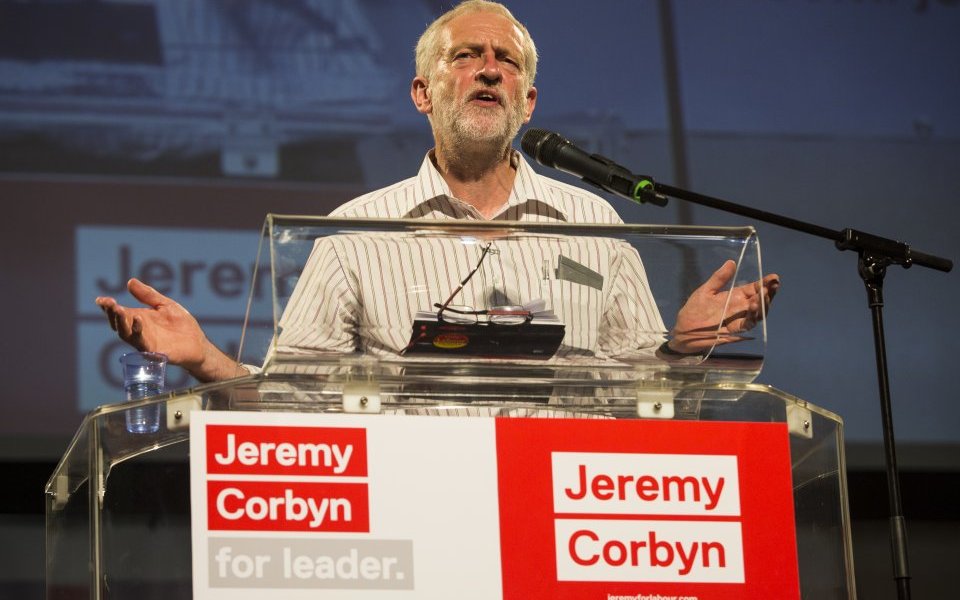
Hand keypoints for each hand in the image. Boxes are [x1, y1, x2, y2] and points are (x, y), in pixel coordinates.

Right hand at [96, 278, 245, 381]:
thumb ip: (148, 295)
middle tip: (108, 303)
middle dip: (111, 313)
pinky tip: (138, 320)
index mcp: (139, 319)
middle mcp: (138, 331)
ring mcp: (145, 342)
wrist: (198, 343)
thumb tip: (130, 281)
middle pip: (118, 324)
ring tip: (119, 309)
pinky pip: (142, 342)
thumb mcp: (165, 305)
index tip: (100, 300)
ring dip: (121, 322)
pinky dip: (138, 331)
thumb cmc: (181, 325)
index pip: (119, 313)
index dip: (108, 307)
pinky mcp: (155, 351)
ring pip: (126, 334)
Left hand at [667, 260, 779, 354]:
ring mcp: (739, 319)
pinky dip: (752, 317)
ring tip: (762, 296)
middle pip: (760, 300)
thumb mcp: (706, 290)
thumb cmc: (695, 309)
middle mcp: (741, 307)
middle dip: (768, 293)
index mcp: (736, 296)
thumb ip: (719, 278)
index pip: (754, 288)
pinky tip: (753, 308)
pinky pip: (747, 324)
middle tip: (771, 286)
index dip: (765, 283)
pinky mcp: (735, 330)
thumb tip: (731, 262)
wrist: (684, 329)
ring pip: (758, 313)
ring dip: (762, 305)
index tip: (774, 277)